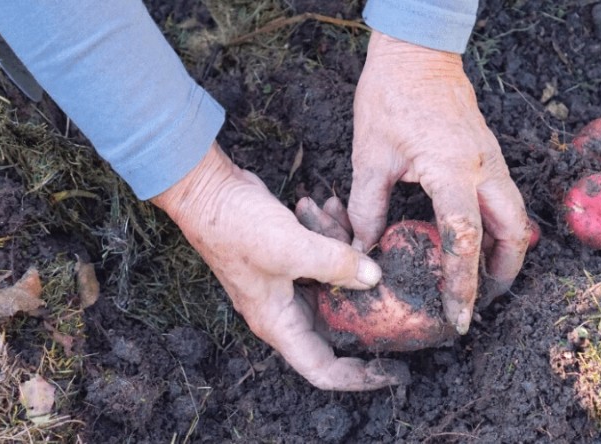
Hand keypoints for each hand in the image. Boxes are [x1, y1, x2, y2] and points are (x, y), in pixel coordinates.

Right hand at [152, 142, 408, 390]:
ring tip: (340, 217)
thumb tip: (375, 278)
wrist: (205, 190)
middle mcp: (283, 310)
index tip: (395, 371)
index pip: (324, 369)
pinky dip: (331, 233)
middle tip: (392, 283)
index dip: (360, 376)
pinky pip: (323, 256)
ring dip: (344, 249)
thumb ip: (337, 264)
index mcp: (279, 323)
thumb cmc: (235, 226)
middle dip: (364, 300)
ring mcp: (286, 283)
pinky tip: (329, 206)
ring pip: (334, 282)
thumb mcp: (292, 247)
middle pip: (337, 323)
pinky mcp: (290, 258)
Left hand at [349, 32, 529, 333]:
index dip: (463, 284)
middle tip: (480, 301)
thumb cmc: (391, 96)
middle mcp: (484, 168)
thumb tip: (364, 249)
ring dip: (505, 252)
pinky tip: (475, 240)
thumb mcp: (370, 156)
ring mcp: (493, 160)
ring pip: (516, 217)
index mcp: (453, 171)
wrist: (416, 54)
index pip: (466, 240)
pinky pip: (505, 200)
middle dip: (504, 274)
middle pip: (514, 234)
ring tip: (480, 279)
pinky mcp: (490, 155)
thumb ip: (368, 208)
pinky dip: (498, 228)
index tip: (460, 316)